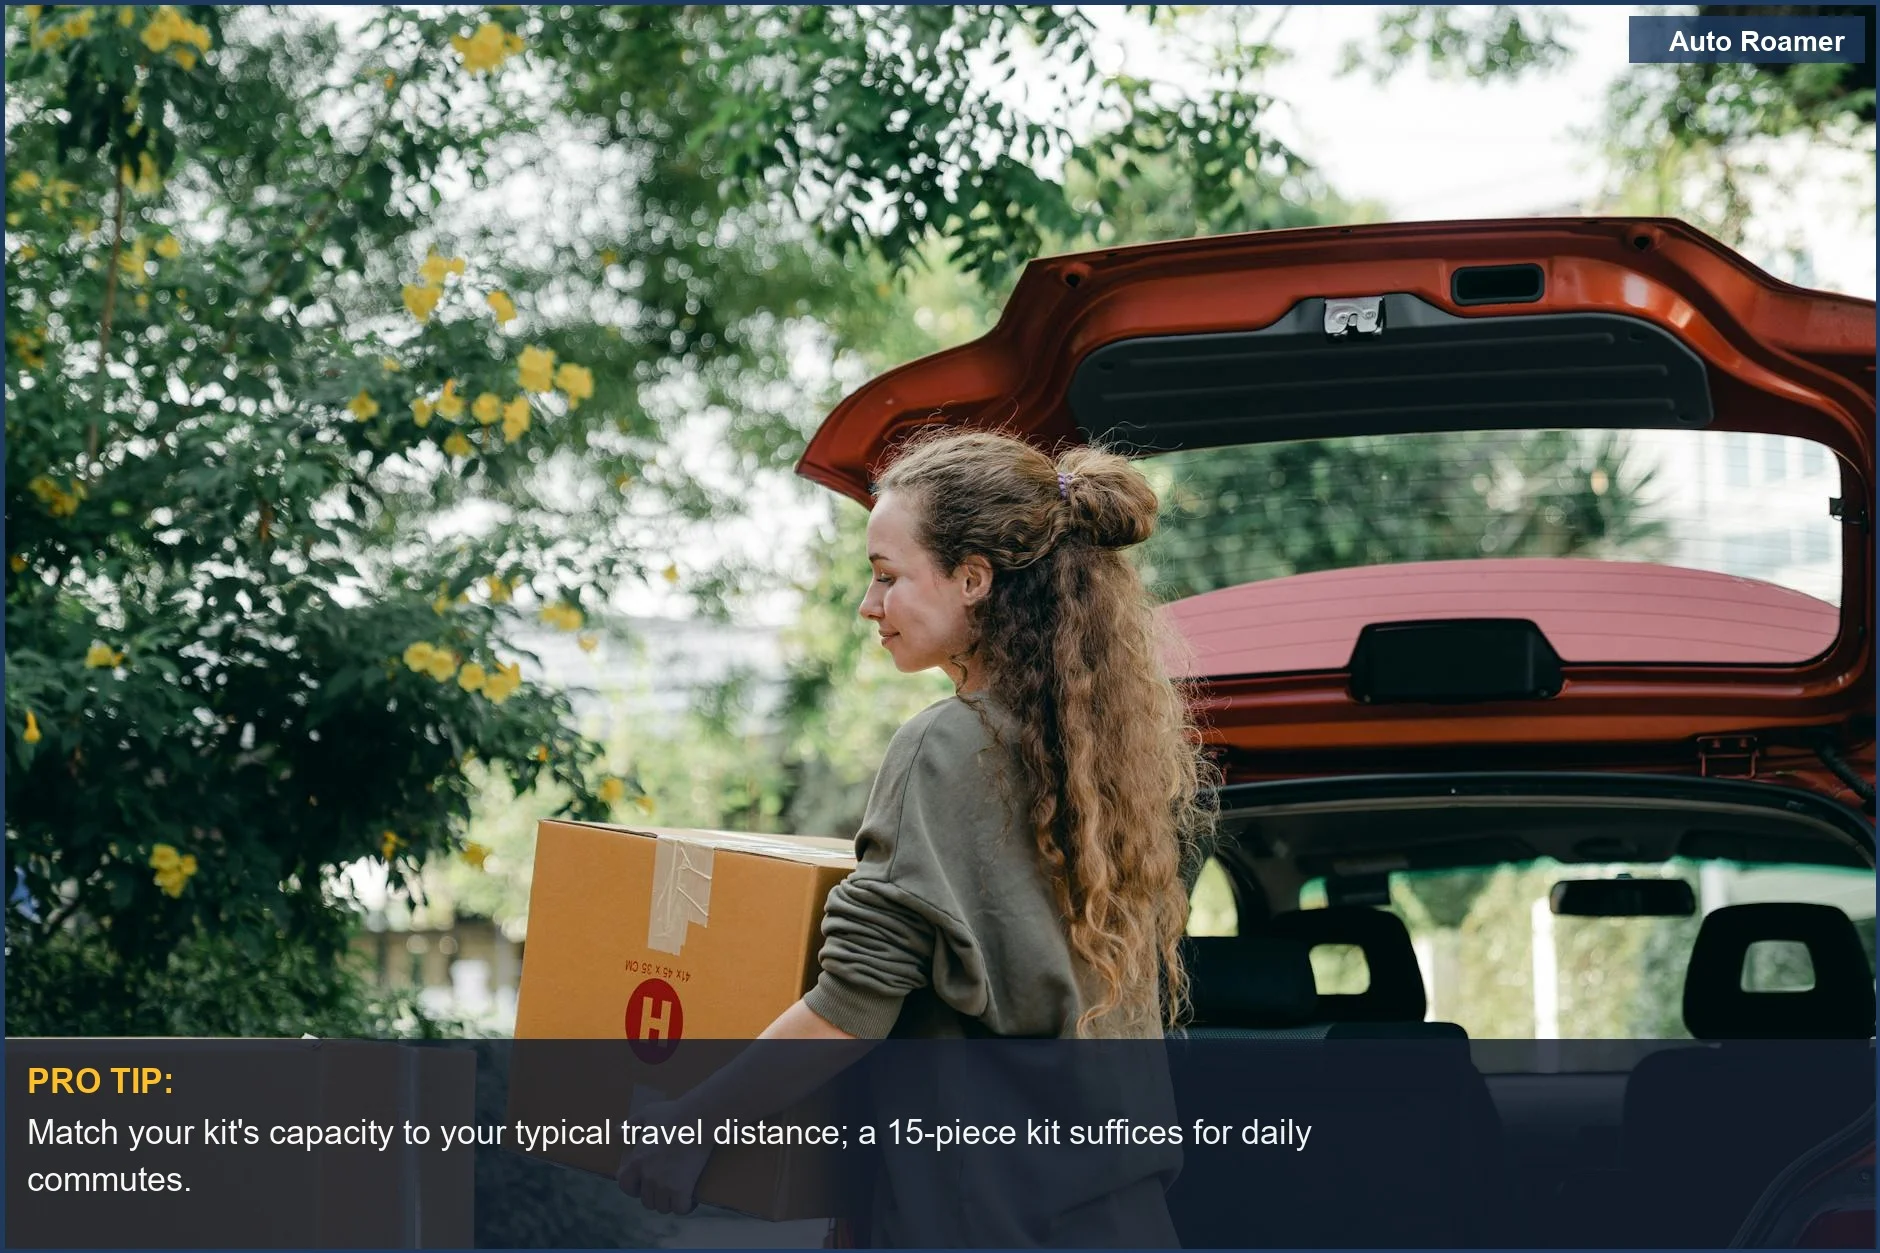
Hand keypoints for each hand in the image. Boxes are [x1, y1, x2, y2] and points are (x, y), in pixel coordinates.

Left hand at [615, 1100, 711, 1216]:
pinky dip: (685, 1206)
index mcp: (637, 1160)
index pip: (624, 1185)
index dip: (632, 1187)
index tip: (640, 1184)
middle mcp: (648, 1176)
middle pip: (646, 1200)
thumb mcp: (648, 1113)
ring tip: (677, 1194)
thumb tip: (618, 1130)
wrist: (697, 1119)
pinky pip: (680, 1208)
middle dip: (654, 1196)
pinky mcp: (682, 1188)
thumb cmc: (673, 1113)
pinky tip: (689, 1199)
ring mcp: (665, 1184)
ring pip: (662, 1207)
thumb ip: (632, 1124)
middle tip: (665, 1187)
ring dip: (669, 1202)